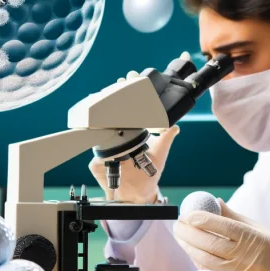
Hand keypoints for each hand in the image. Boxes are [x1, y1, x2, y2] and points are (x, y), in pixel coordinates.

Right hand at [88, 70, 179, 204]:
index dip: (129, 89)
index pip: (128, 106)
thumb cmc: (148, 172)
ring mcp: (103, 147)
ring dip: (101, 112)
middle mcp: (115, 136)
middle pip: (112, 111)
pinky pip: (93, 154)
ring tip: (107, 97)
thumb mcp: (160, 152)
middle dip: (115, 93)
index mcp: (131, 131)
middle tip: (122, 81)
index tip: (130, 76)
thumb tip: (175, 126)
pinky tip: (97, 135)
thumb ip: (167, 137)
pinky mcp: (95, 162)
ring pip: (99, 128)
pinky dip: (94, 146)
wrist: (138, 193)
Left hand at [173, 202, 269, 270]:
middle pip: (208, 243)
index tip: (188, 214)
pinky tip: (192, 252)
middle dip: (188, 232)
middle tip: (178, 224)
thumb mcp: (261, 230)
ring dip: (189, 247)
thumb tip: (214, 203)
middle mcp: (243, 258)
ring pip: (204, 260)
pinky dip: (198, 261)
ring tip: (180, 236)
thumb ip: (235, 218)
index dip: (202, 219)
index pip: (221, 227)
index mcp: (251, 239)